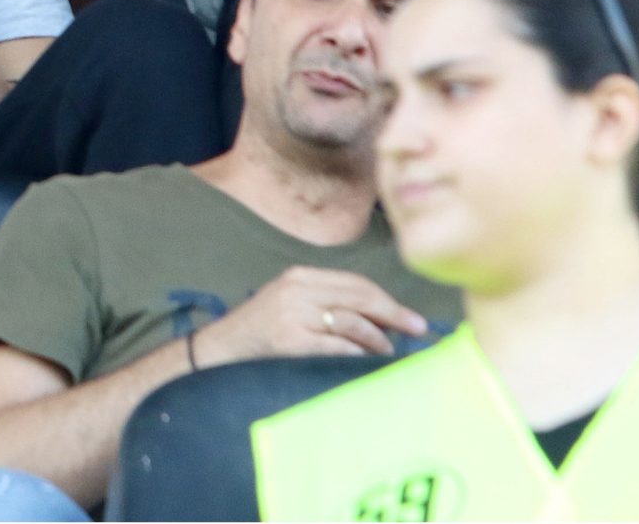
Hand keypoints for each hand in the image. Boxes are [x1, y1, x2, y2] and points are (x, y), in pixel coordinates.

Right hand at [195, 266, 429, 363]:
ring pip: (352, 323)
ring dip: (377, 341)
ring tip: (385, 353)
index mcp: (300, 277)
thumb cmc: (262, 332)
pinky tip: (364, 362)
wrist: (221, 350)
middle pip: (360, 298)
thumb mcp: (291, 303)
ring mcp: (293, 315)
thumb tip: (382, 317)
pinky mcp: (291, 341)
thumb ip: (328, 302)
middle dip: (394, 315)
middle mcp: (297, 290)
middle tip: (417, 330)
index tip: (412, 318)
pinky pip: (338, 348)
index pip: (356, 283)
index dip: (388, 301)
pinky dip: (357, 356)